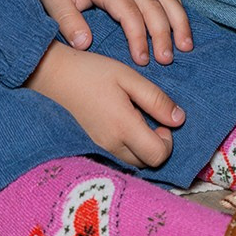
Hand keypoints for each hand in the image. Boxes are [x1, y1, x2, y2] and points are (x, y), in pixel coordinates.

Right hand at [27, 41, 182, 168]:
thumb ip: (156, 100)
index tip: (162, 120)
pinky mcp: (93, 145)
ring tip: (136, 118)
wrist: (56, 76)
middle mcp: (112, 144)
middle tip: (150, 118)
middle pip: (147, 163)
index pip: (158, 155)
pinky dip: (128, 146)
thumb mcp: (130, 78)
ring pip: (133, 161)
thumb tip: (179, 119)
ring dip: (142, 146)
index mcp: (123, 127)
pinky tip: (123, 122)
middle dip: (156, 145)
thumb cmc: (94, 72)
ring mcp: (100, 147)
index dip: (168, 141)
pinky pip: (119, 155)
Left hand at [28, 0, 193, 65]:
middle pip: (153, 7)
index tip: (141, 60)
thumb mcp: (52, 0)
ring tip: (185, 47)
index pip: (129, 12)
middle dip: (163, 34)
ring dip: (179, 22)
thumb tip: (84, 44)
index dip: (138, 36)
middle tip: (165, 60)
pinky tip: (182, 29)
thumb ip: (67, 21)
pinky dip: (178, 10)